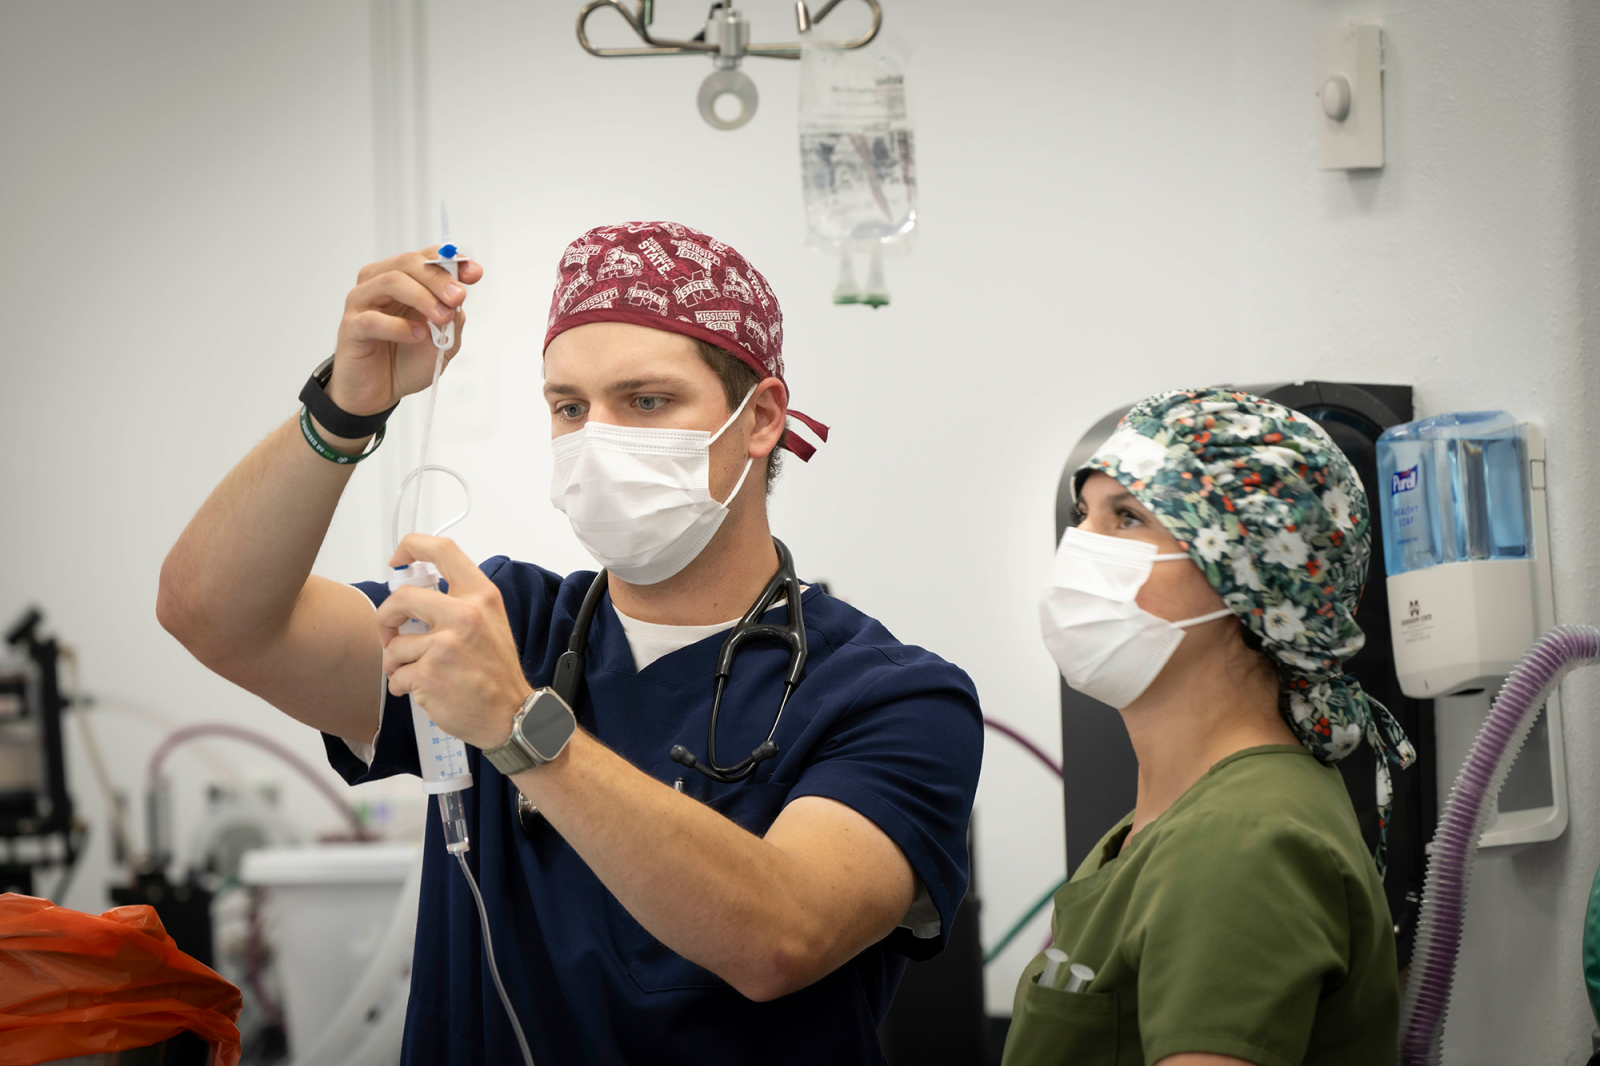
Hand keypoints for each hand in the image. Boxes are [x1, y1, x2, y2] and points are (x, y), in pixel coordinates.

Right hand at [329, 248, 483, 415]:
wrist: (380, 392)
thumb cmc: (406, 361)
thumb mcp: (442, 341)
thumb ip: (451, 319)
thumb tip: (458, 300)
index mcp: (404, 281)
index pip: (425, 258)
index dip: (451, 261)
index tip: (474, 273)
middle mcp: (380, 284)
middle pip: (407, 263)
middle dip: (438, 278)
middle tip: (458, 297)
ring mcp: (362, 303)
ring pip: (390, 282)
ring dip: (422, 297)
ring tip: (441, 317)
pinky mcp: (351, 327)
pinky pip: (373, 319)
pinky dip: (399, 326)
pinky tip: (417, 335)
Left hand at [376, 535, 531, 750]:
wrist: (512, 715)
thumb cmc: (497, 671)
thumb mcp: (490, 621)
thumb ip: (458, 602)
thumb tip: (414, 594)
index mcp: (481, 595)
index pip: (442, 550)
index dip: (411, 547)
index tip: (398, 559)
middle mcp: (465, 614)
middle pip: (401, 597)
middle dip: (386, 618)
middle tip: (390, 633)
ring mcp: (446, 644)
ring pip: (394, 645)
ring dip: (397, 662)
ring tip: (416, 672)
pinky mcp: (430, 673)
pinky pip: (397, 674)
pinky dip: (403, 685)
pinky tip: (422, 689)